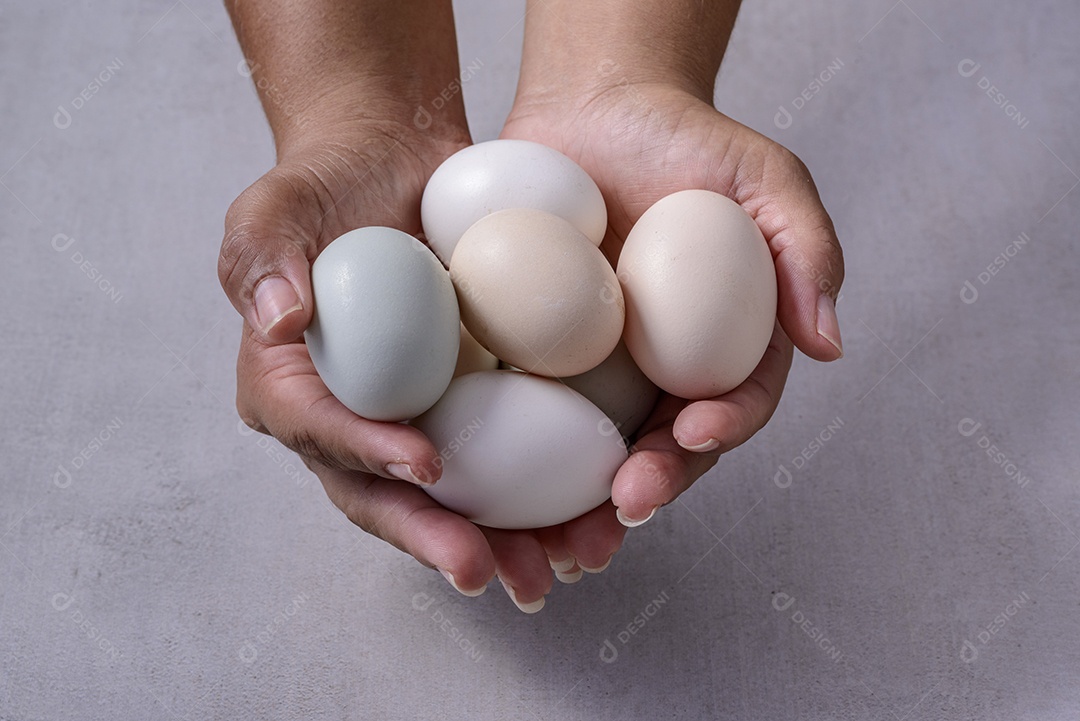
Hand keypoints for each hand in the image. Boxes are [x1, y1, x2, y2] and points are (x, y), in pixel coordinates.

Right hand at [222, 118, 621, 611]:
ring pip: (447, 496)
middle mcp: (347, 419)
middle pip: (382, 492)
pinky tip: (580, 517)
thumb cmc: (322, 185)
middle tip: (484, 570)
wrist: (389, 165)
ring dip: (494, 540)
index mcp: (288, 387)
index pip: (319, 430)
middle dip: (432, 536)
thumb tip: (281, 318)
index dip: (366, 454)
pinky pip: (498, 455)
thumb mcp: (272, 209)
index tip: (424, 463)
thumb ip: (264, 258)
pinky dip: (534, 493)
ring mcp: (408, 418)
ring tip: (546, 571)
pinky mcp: (463, 405)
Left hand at [501, 81, 843, 535]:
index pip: (733, 402)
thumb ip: (806, 251)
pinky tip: (490, 484)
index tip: (694, 432)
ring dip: (576, 507)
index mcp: (724, 348)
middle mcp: (662, 374)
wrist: (594, 110)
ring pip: (589, 454)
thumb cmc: (687, 138)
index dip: (721, 428)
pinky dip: (510, 454)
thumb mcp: (764, 178)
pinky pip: (521, 410)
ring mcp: (595, 372)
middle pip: (660, 448)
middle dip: (646, 487)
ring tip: (559, 543)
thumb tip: (830, 345)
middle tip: (623, 507)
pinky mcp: (534, 357)